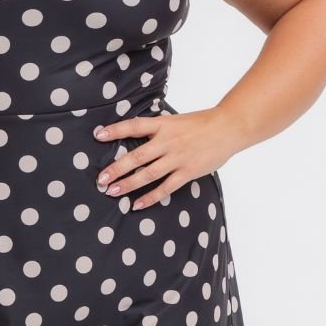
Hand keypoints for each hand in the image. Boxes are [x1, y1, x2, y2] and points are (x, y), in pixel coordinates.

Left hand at [93, 107, 237, 209]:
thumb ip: (157, 128)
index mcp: (163, 124)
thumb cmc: (200, 123)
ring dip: (128, 184)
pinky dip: (151, 197)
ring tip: (112, 192)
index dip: (115, 130)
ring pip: (148, 174)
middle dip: (116, 168)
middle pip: (137, 156)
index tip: (98, 135)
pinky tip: (137, 204)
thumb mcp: (174, 120)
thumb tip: (134, 135)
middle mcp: (168, 141)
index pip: (134, 126)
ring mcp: (178, 158)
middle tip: (101, 179)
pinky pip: (166, 187)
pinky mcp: (188, 172)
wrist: (228, 127)